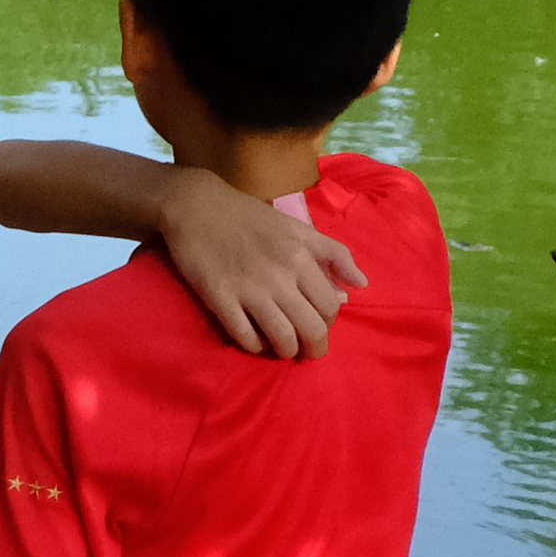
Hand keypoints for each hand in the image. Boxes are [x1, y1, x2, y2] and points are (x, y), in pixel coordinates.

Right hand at [149, 168, 361, 358]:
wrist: (196, 206)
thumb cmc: (250, 217)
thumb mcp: (298, 228)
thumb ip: (333, 254)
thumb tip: (359, 287)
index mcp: (301, 256)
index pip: (330, 306)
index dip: (329, 323)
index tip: (319, 325)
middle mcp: (279, 276)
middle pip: (311, 328)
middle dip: (314, 347)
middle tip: (307, 350)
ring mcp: (248, 289)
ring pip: (282, 338)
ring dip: (287, 350)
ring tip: (284, 349)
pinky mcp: (220, 299)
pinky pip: (245, 337)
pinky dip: (255, 347)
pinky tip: (256, 340)